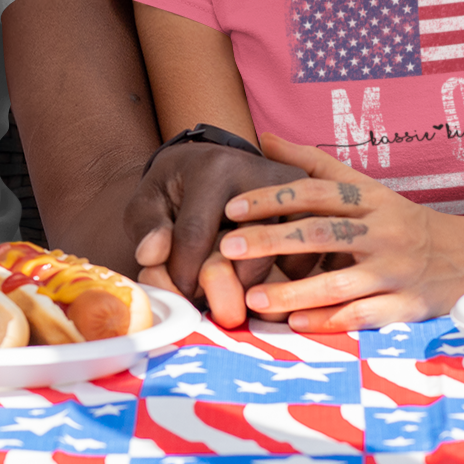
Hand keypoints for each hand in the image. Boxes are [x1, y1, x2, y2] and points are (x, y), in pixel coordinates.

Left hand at [125, 137, 306, 310]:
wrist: (214, 165)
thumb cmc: (179, 189)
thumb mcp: (148, 200)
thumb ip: (146, 227)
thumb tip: (153, 255)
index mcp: (215, 168)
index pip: (196, 236)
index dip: (182, 274)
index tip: (178, 292)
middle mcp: (262, 175)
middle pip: (247, 253)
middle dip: (224, 287)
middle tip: (209, 298)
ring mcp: (297, 192)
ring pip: (282, 261)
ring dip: (258, 288)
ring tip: (234, 290)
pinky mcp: (318, 211)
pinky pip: (307, 263)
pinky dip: (285, 283)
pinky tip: (261, 282)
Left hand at [217, 133, 463, 331]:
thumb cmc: (399, 219)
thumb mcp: (363, 186)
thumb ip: (312, 164)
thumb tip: (262, 138)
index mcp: (368, 199)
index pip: (314, 193)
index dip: (272, 199)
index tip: (231, 209)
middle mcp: (382, 232)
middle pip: (321, 234)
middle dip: (271, 241)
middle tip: (228, 249)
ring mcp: (395, 271)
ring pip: (338, 282)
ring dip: (293, 292)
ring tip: (252, 299)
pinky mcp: (408, 306)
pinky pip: (364, 315)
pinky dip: (329, 320)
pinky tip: (295, 324)